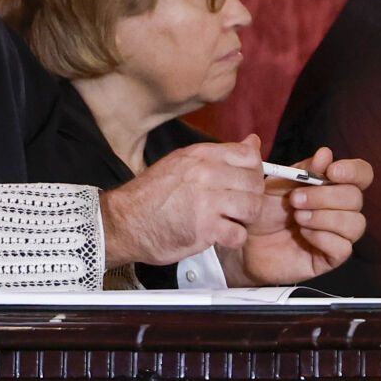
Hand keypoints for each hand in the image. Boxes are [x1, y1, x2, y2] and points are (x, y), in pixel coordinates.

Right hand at [100, 137, 265, 265]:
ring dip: (244, 219)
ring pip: (253, 208)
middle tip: (236, 207)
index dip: (252, 172)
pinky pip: (239, 234)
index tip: (243, 183)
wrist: (125, 222)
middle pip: (255, 183)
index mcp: (201, 155)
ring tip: (229, 220)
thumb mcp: (183, 162)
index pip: (249, 156)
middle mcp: (206, 173)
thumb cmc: (151, 195)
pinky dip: (233, 239)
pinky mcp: (205, 228)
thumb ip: (220, 155)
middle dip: (250, 198)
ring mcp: (207, 200)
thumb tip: (252, 142)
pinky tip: (220, 235)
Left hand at [220, 147, 372, 284]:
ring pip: (355, 223)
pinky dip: (323, 238)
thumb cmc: (264, 210)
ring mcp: (338, 235)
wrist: (246, 240)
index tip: (332, 171)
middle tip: (295, 199)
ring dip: (324, 217)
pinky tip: (303, 235)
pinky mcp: (330, 258)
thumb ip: (303, 169)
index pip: (361, 175)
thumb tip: (326, 153)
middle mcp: (341, 210)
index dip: (353, 171)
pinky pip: (343, 248)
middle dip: (325, 196)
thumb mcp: (279, 183)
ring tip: (297, 217)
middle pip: (356, 198)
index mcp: (332, 187)